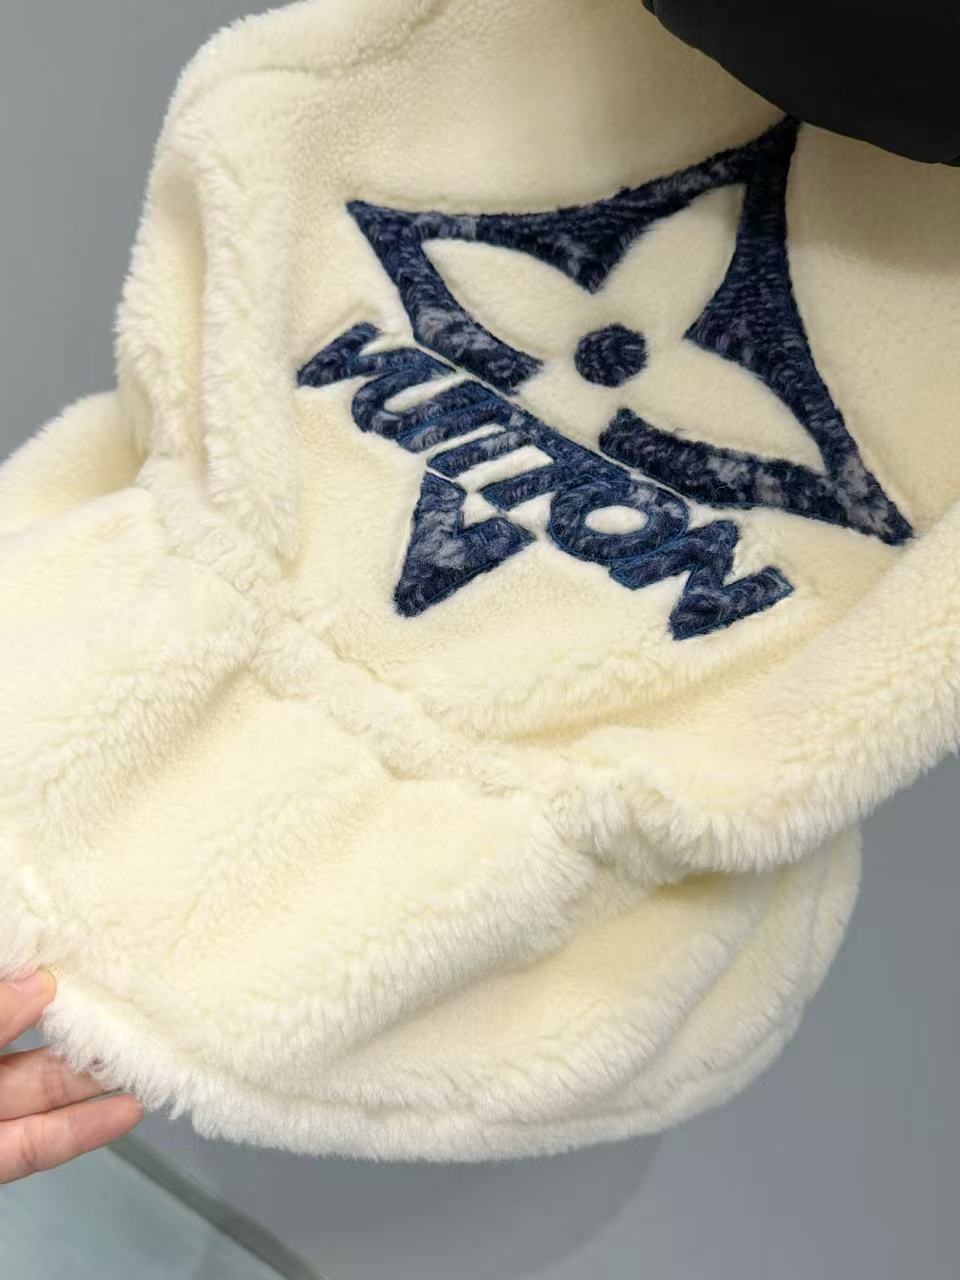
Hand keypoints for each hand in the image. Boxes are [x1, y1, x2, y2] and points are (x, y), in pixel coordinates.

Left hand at [0, 970, 143, 1182]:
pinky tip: (126, 1111)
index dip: (48, 982)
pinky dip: (84, 1131)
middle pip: (34, 1048)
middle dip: (86, 1031)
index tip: (92, 964)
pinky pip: (38, 1145)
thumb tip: (40, 984)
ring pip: (44, 1095)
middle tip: (135, 1013)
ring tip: (146, 1059)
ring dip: (97, 1081)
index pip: (14, 997)